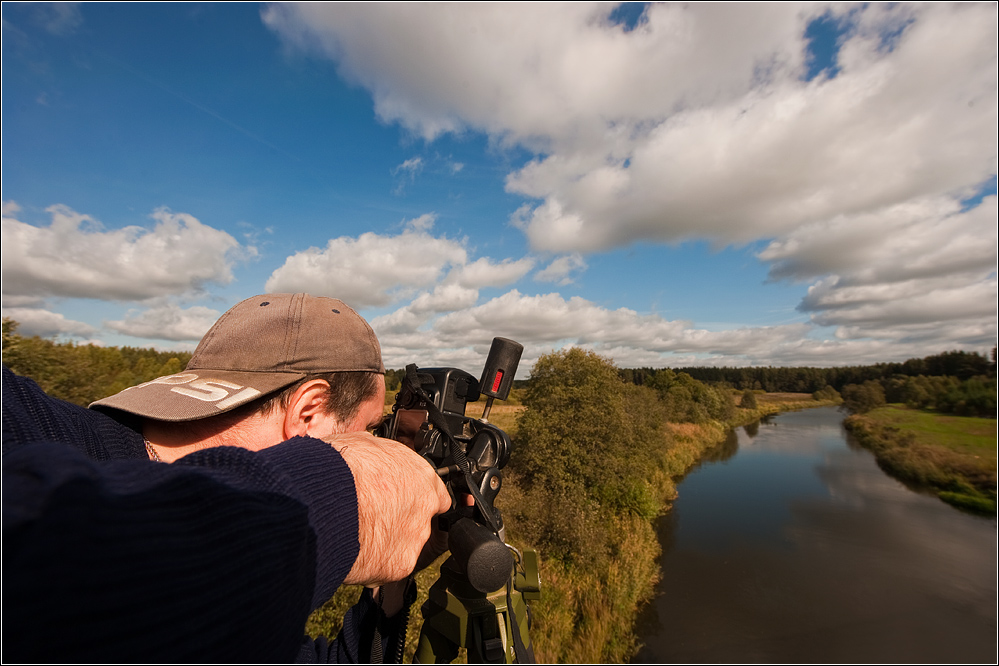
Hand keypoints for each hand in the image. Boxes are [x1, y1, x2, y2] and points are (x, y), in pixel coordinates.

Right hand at [324, 432, 451, 586]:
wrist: (321, 500)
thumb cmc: (339, 468)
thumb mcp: (365, 444)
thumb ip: (382, 458)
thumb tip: (376, 458)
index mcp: (422, 477)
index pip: (436, 493)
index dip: (417, 498)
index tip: (403, 500)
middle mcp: (425, 509)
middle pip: (421, 521)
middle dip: (399, 521)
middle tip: (372, 516)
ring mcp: (414, 539)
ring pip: (406, 546)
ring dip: (386, 542)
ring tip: (357, 533)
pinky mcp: (398, 565)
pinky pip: (388, 567)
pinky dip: (373, 563)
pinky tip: (352, 550)